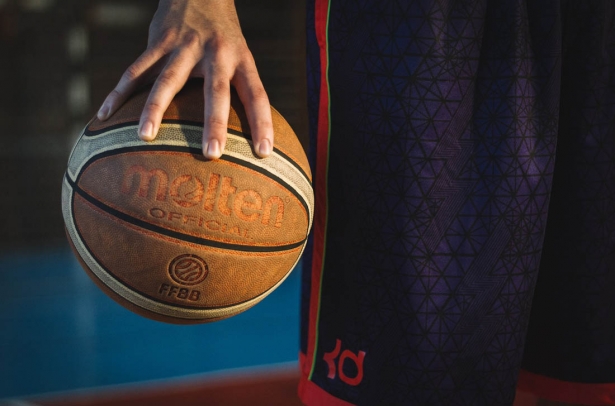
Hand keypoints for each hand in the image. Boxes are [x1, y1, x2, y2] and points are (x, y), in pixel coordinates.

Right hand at [96, 0, 272, 158]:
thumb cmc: (224, 36)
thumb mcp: (241, 55)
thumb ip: (241, 88)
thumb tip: (247, 132)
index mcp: (240, 59)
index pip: (257, 94)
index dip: (262, 123)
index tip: (264, 153)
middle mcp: (215, 52)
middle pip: (216, 91)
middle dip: (214, 122)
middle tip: (212, 153)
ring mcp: (184, 46)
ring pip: (167, 80)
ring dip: (155, 109)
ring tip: (145, 136)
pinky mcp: (158, 41)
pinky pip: (135, 70)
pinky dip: (119, 94)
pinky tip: (105, 116)